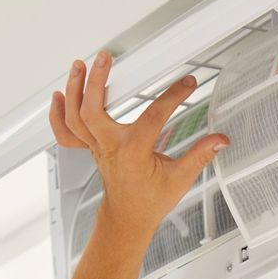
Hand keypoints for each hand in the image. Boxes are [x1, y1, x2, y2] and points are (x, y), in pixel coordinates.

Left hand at [51, 50, 230, 240]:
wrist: (128, 219)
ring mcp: (97, 147)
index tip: (186, 84)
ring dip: (73, 90)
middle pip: (92, 110)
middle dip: (95, 81)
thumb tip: (219, 141)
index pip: (152, 116)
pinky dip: (58, 114)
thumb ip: (199, 156)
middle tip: (104, 59)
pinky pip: (67, 132)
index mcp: (133, 153)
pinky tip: (59, 96)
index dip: (171, 97)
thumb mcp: (179, 180)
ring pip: (75, 117)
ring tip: (80, 66)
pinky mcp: (91, 147)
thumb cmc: (149, 202)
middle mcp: (111, 147)